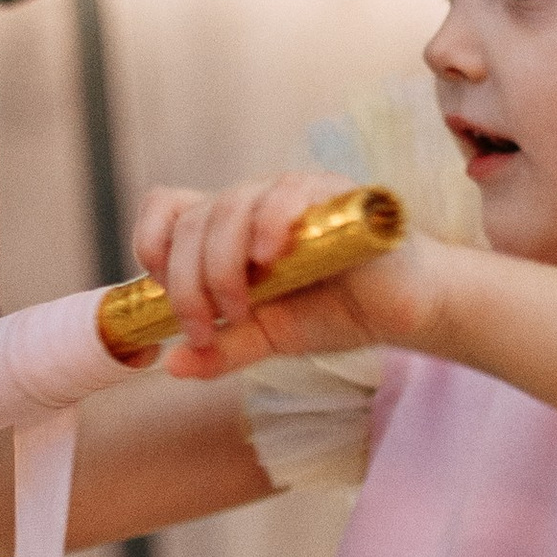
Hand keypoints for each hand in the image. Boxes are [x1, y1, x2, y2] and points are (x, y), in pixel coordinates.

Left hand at [130, 170, 450, 377]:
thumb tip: (171, 365)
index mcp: (231, 230)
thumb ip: (224, 348)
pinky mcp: (331, 192)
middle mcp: (254, 204)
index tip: (157, 287)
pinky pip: (287, 191)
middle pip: (193, 219)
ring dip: (221, 264)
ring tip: (244, 306)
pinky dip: (269, 224)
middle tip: (204, 327)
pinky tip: (273, 260)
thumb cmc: (338, 313)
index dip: (151, 240)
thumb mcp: (269, 337)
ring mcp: (291, 193)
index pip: (171, 207)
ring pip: (229, 205)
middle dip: (186, 280)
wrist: (404, 312)